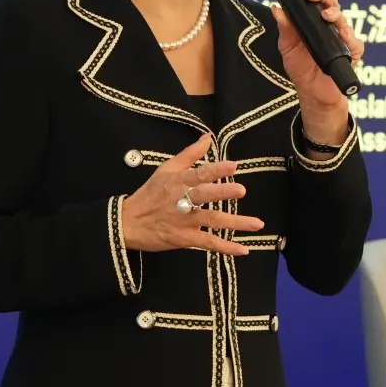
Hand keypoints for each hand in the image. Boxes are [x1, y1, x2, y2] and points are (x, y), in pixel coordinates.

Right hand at [121, 133, 263, 256]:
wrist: (128, 222)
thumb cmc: (150, 193)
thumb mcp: (166, 168)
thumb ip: (190, 153)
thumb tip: (208, 137)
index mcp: (179, 181)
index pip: (199, 173)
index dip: (216, 169)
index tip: (233, 165)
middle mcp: (182, 200)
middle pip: (204, 195)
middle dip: (223, 192)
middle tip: (242, 190)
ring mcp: (184, 221)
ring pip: (212, 220)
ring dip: (235, 222)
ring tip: (257, 224)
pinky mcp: (184, 238)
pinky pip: (208, 243)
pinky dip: (226, 247)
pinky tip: (243, 249)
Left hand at [271, 0, 364, 112]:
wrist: (312, 92)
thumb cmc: (301, 67)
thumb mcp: (287, 47)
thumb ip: (285, 28)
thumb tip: (277, 7)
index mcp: (315, 18)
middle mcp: (331, 24)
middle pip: (331, 2)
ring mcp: (343, 37)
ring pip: (343, 19)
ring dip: (335, 14)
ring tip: (326, 15)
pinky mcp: (352, 52)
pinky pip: (354, 43)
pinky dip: (349, 38)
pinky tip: (342, 36)